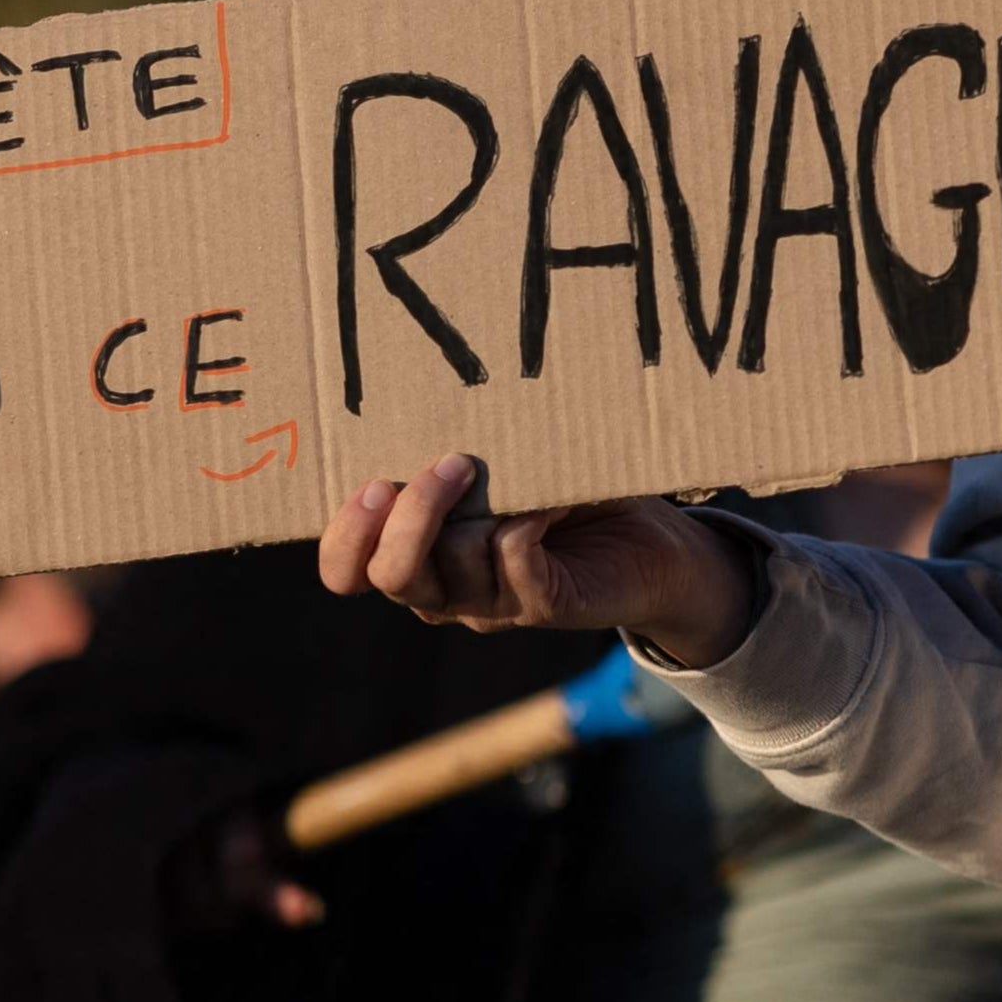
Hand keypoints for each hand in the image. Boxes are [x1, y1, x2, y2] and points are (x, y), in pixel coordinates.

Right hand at [320, 456, 758, 666]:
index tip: (368, 482)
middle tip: (443, 464)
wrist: (658, 546)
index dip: (343, 538)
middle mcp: (446, 592)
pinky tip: (548, 497)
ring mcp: (494, 604)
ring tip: (493, 462)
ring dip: (471, 507)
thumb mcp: (502, 470)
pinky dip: (524, 521)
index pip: (348, 572)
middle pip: (391, 576)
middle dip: (406, 517)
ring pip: (449, 569)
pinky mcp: (543, 605)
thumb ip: (456, 459)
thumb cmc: (569, 492)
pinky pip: (512, 563)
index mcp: (419, 558)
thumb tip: (427, 396)